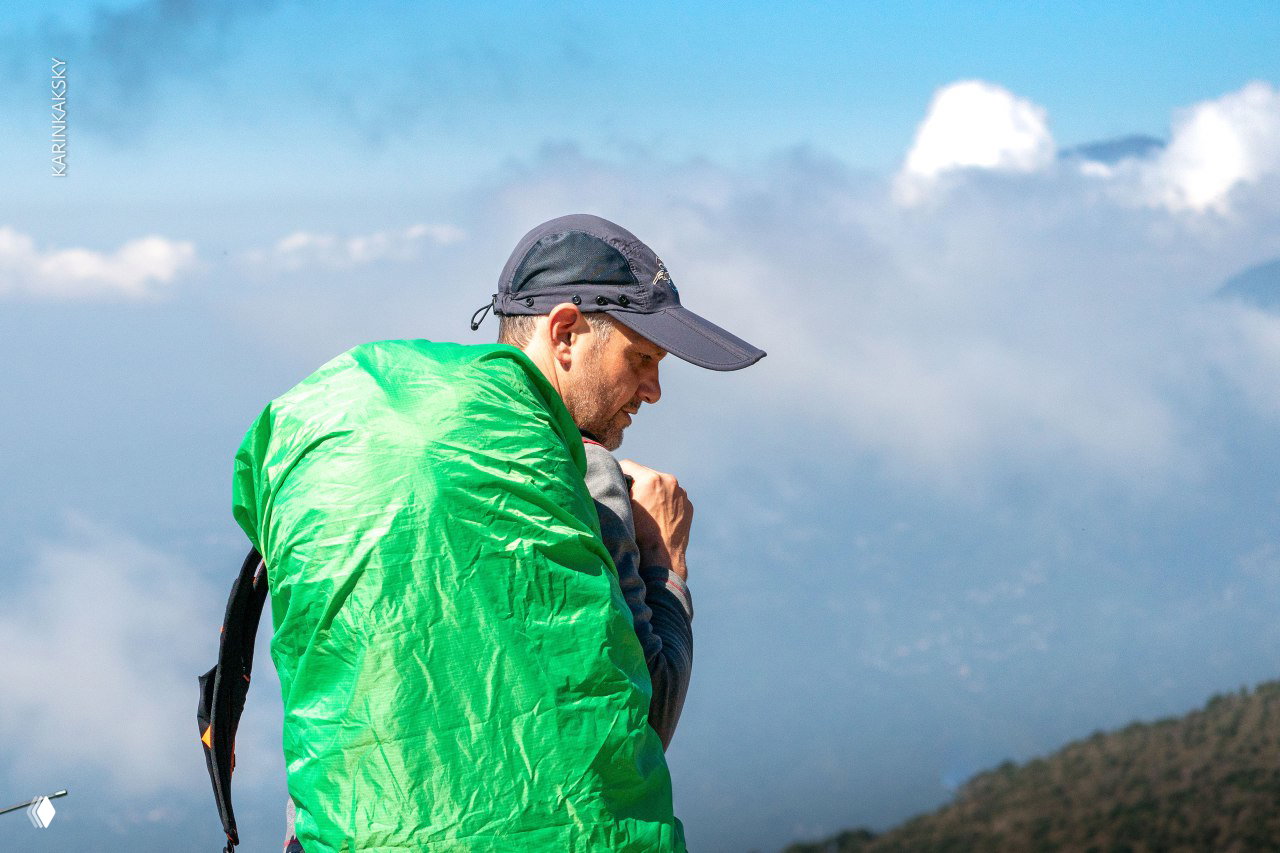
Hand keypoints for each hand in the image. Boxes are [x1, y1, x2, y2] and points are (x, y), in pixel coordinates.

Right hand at [618, 459, 691, 580]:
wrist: (662, 558)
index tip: (615, 480)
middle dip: (639, 483)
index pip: (628, 465)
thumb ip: (621, 487)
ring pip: (661, 485)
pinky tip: (659, 517)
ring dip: (654, 491)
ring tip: (647, 510)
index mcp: (651, 478)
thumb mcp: (623, 507)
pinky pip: (674, 497)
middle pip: (646, 473)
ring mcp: (682, 493)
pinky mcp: (689, 504)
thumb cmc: (638, 535)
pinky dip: (666, 502)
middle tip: (631, 498)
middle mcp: (669, 480)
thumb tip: (617, 477)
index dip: (619, 472)